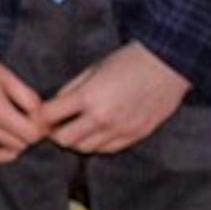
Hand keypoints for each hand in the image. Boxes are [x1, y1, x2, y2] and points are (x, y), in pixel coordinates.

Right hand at [0, 35, 49, 168]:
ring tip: (10, 143)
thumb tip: (40, 113)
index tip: (42, 121)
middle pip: (13, 145)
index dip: (41, 128)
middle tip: (28, 124)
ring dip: (4, 154)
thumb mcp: (3, 71)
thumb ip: (25, 95)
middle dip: (26, 136)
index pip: (29, 134)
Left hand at [42, 38, 193, 155]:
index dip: (41, 116)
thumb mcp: (93, 69)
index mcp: (88, 97)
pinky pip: (108, 149)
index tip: (42, 114)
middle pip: (64, 139)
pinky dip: (98, 143)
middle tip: (57, 125)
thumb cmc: (129, 61)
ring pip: (85, 148)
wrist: (169, 64)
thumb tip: (54, 105)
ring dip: (77, 140)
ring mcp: (121, 129)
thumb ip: (71, 89)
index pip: (49, 117)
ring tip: (78, 127)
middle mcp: (102, 117)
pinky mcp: (136, 135)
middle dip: (56, 132)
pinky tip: (98, 131)